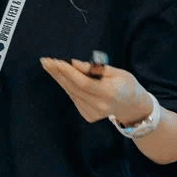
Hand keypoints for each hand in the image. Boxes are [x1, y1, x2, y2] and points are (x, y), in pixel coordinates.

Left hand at [39, 57, 153, 124]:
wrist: (131, 105)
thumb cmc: (125, 83)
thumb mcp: (115, 71)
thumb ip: (93, 68)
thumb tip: (72, 63)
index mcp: (110, 94)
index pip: (84, 83)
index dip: (68, 72)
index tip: (55, 62)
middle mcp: (100, 106)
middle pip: (73, 88)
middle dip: (58, 73)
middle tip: (45, 61)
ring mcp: (93, 113)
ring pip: (71, 92)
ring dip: (59, 78)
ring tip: (49, 65)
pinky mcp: (88, 116)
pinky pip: (74, 97)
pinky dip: (67, 86)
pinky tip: (61, 76)